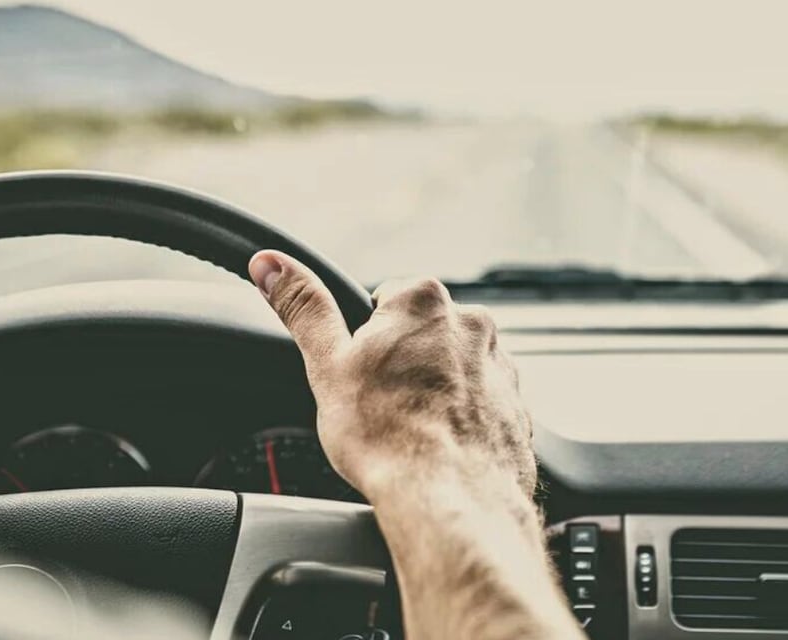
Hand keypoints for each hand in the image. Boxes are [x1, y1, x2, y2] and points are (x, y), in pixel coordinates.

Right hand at [248, 250, 535, 503]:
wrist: (450, 499)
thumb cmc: (388, 435)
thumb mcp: (327, 364)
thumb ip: (303, 307)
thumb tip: (271, 264)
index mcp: (423, 301)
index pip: (385, 301)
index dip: (365, 340)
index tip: (362, 372)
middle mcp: (472, 323)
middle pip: (422, 334)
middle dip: (403, 363)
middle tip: (381, 405)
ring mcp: (500, 366)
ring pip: (453, 369)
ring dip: (434, 391)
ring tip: (412, 430)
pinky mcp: (516, 408)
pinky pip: (480, 405)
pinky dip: (462, 421)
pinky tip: (441, 447)